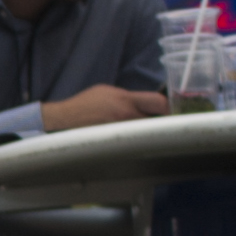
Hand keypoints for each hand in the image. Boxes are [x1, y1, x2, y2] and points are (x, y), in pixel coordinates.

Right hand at [43, 85, 166, 132]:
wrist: (66, 119)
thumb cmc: (86, 103)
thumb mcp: (109, 91)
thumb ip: (129, 97)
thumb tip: (144, 103)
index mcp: (126, 101)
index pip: (159, 103)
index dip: (168, 106)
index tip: (169, 109)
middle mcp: (126, 117)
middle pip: (156, 122)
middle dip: (160, 121)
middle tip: (161, 122)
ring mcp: (122, 133)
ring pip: (146, 134)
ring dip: (147, 132)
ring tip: (144, 130)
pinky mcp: (117, 144)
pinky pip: (133, 142)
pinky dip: (135, 140)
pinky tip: (130, 138)